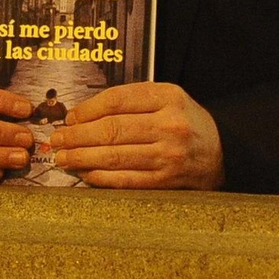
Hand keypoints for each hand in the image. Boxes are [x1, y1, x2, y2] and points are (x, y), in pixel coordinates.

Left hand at [49, 82, 224, 189]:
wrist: (222, 152)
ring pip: (115, 156)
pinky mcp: (165, 181)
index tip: (70, 117)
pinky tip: (85, 173)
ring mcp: (168, 155)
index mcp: (168, 97)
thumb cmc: (185, 122)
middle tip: (57, 140)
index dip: (87, 109)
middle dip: (77, 136)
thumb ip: (132, 100)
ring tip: (63, 158)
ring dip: (82, 158)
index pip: (117, 100)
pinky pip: (125, 180)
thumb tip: (84, 114)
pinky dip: (100, 177)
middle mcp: (169, 125)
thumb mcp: (167, 97)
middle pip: (112, 129)